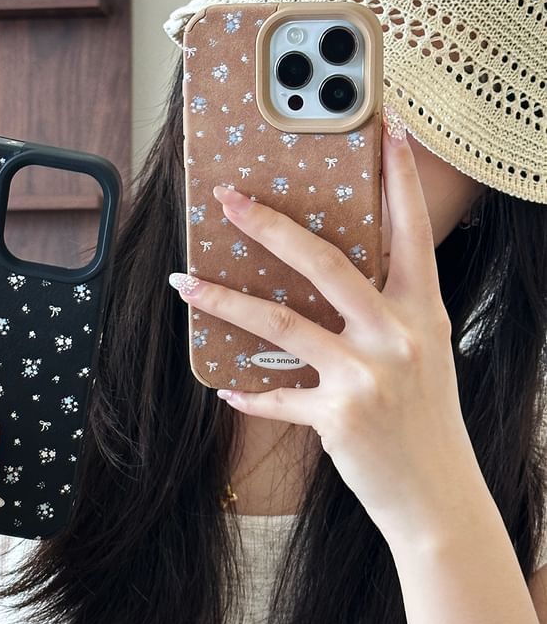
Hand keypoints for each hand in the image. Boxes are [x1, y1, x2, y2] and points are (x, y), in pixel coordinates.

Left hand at [169, 122, 484, 546]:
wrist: (439, 496)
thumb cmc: (427, 420)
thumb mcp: (422, 354)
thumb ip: (383, 314)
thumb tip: (325, 281)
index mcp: (422, 312)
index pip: (412, 232)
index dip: (400, 178)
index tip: (386, 128)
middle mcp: (397, 337)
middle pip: (325, 263)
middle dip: (270, 225)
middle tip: (228, 199)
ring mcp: (368, 376)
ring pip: (281, 322)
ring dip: (224, 300)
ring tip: (184, 283)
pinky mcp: (339, 416)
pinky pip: (276, 397)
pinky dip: (248, 393)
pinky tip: (225, 388)